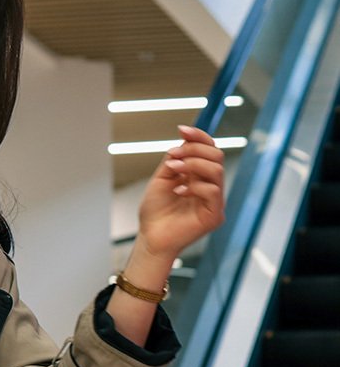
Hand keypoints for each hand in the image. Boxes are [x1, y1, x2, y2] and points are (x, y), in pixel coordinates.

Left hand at [136, 125, 225, 262]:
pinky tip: (178, 191)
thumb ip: (173, 160)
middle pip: (216, 155)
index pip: (209, 150)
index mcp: (199, 176)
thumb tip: (183, 141)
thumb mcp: (161, 180)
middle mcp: (209, 186)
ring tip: (174, 169)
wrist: (150, 237)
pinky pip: (213, 191)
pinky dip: (194, 186)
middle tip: (174, 156)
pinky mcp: (214, 215)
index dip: (199, 136)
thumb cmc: (155, 212)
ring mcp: (214, 201)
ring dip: (193, 164)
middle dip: (194, 149)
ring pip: (216, 170)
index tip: (181, 129)